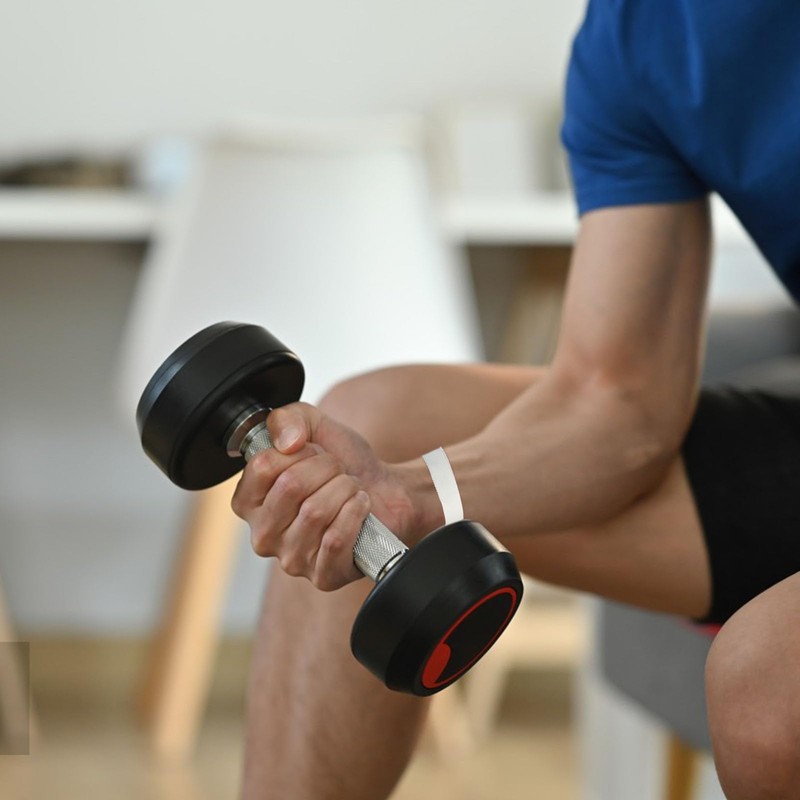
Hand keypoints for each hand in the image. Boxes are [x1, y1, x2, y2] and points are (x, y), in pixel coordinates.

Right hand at [231, 402, 414, 590]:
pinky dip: (356, 514)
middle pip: (290, 486)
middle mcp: (263, 535)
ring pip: (315, 511)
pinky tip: (360, 509)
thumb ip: (288, 418)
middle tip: (338, 472)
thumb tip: (287, 441)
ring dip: (345, 489)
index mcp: (249, 502)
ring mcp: (291, 560)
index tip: (312, 455)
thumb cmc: (345, 464)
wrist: (386, 491)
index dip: (299, 451)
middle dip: (327, 468)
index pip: (262, 466)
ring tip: (351, 490)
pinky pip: (336, 539)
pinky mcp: (322, 576)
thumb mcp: (314, 426)